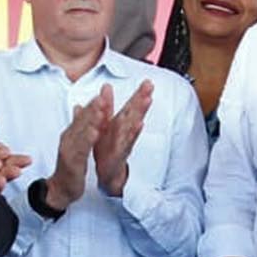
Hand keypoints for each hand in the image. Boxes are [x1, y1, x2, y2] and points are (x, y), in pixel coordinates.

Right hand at [46, 88, 108, 211]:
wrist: (61, 188)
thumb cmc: (71, 165)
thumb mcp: (76, 142)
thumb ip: (78, 124)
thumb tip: (79, 106)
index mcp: (71, 133)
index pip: (82, 116)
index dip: (92, 105)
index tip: (103, 93)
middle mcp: (68, 139)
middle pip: (81, 121)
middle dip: (92, 109)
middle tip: (102, 97)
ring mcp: (69, 150)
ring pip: (81, 133)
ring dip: (90, 121)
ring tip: (100, 111)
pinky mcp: (72, 163)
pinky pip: (81, 150)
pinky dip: (88, 141)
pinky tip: (95, 133)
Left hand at [90, 81, 152, 196]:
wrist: (107, 175)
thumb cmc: (108, 150)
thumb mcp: (106, 126)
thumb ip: (107, 107)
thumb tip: (105, 87)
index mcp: (120, 124)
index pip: (131, 107)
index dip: (139, 94)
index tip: (148, 81)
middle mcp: (124, 133)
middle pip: (135, 114)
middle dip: (142, 99)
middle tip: (150, 86)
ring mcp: (123, 143)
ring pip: (132, 126)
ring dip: (140, 113)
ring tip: (147, 100)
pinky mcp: (119, 155)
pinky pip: (125, 143)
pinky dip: (132, 134)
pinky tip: (139, 125)